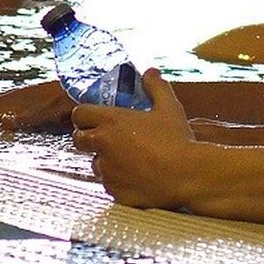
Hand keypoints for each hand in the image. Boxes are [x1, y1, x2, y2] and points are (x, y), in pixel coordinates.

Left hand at [72, 69, 195, 207]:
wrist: (186, 176)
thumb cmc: (177, 139)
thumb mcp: (169, 108)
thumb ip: (156, 87)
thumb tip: (150, 72)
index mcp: (111, 121)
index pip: (79, 114)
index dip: (84, 116)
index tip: (93, 118)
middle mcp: (103, 145)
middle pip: (78, 139)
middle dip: (87, 138)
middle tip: (105, 138)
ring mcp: (107, 170)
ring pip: (94, 164)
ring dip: (104, 160)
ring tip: (126, 159)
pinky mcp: (113, 191)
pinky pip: (109, 184)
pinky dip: (117, 180)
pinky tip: (136, 177)